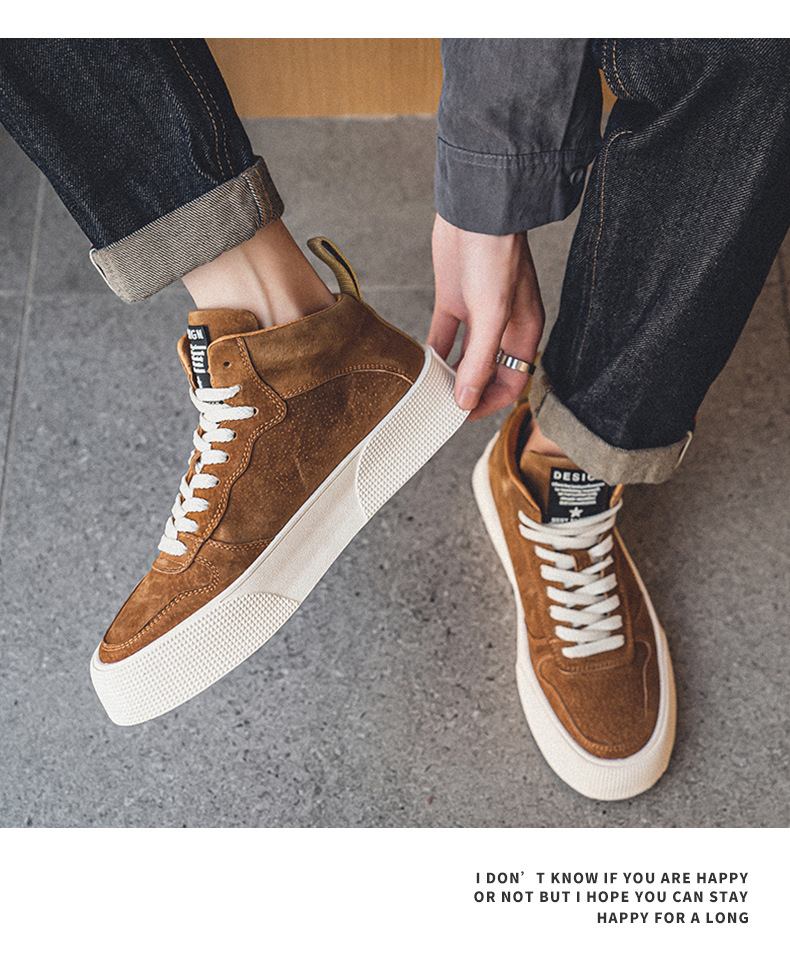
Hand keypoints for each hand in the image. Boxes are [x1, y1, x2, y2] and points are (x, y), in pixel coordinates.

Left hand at [428, 213, 544, 420]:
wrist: (476, 209)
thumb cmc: (496, 255)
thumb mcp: (492, 314)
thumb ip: (480, 360)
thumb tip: (466, 399)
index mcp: (523, 333)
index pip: (511, 383)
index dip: (488, 403)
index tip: (461, 415)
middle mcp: (502, 328)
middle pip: (486, 374)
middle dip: (467, 392)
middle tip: (441, 407)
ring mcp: (477, 315)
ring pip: (463, 357)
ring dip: (448, 374)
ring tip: (428, 390)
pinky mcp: (453, 300)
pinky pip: (444, 336)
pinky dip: (434, 352)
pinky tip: (421, 365)